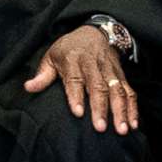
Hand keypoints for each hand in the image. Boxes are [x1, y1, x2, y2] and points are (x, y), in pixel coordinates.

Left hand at [22, 25, 138, 133]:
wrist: (95, 31)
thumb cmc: (69, 49)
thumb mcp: (52, 56)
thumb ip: (42, 75)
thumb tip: (28, 88)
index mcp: (74, 60)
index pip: (75, 79)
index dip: (76, 96)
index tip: (78, 113)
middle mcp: (93, 64)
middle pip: (99, 87)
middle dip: (101, 108)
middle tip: (100, 128)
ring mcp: (110, 70)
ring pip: (117, 90)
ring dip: (121, 110)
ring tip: (121, 129)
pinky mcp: (121, 75)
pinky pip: (130, 91)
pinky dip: (133, 108)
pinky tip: (133, 123)